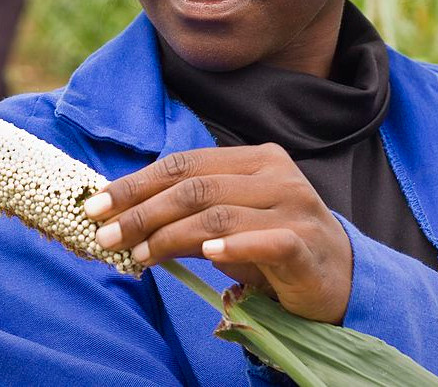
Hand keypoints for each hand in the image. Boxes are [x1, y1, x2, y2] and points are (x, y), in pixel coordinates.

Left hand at [83, 144, 352, 323]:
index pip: (185, 164)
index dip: (136, 183)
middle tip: (106, 234)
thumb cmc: (275, 246)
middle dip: (143, 210)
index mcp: (255, 159)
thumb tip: (125, 218)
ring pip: (219, 214)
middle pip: (196, 187)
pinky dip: (233, 247)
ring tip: (139, 256)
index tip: (95, 204)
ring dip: (171, 236)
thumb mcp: (231, 223)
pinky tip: (206, 256)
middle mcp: (276, 175)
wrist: (341, 276)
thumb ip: (191, 213)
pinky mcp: (306, 244)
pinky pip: (265, 241)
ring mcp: (294, 206)